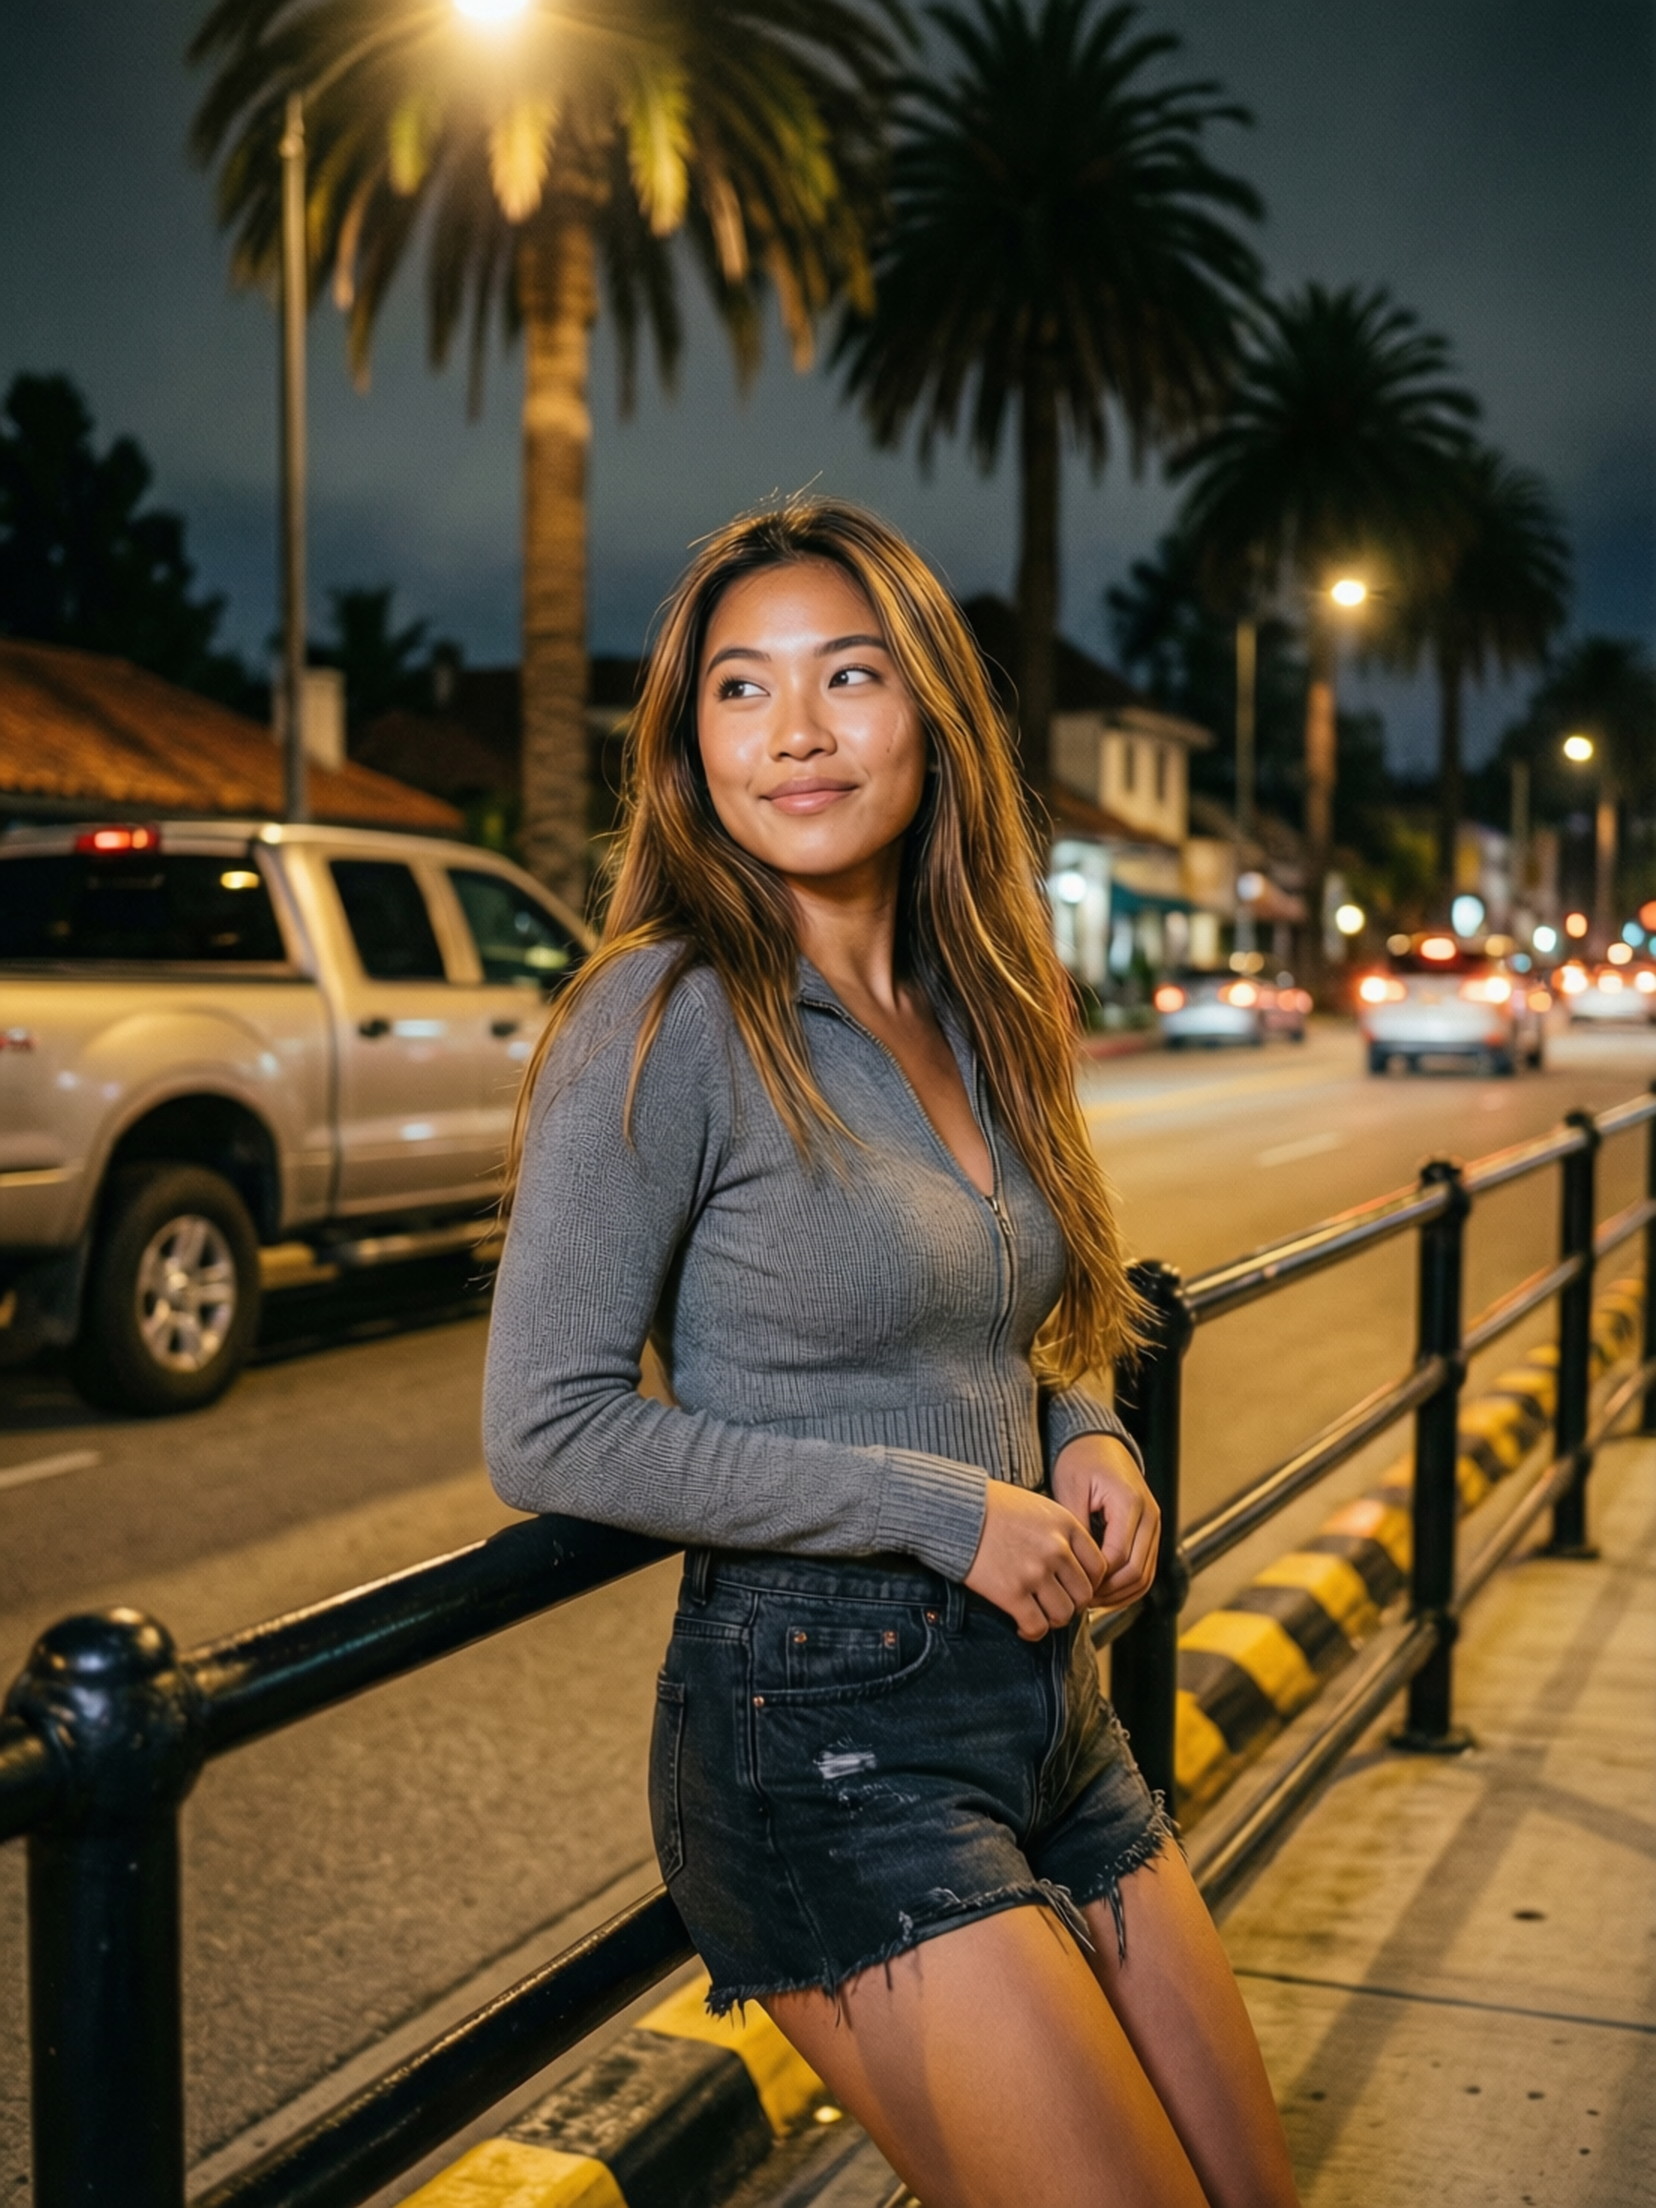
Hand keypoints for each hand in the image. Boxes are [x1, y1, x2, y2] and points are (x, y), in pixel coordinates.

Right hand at [964, 1481, 1104, 1640]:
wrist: (955, 1510)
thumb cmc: (991, 1506)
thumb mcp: (1037, 1507)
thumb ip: (1059, 1532)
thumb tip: (1071, 1563)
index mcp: (1066, 1525)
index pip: (1099, 1566)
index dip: (1090, 1583)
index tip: (1074, 1588)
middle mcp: (1056, 1549)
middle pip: (1084, 1595)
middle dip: (1072, 1605)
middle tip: (1056, 1605)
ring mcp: (1034, 1572)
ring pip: (1064, 1614)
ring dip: (1053, 1621)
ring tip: (1039, 1616)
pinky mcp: (1011, 1592)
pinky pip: (1036, 1626)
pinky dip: (1031, 1632)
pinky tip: (1022, 1627)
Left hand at [1051, 1434, 1159, 1610]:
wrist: (1097, 1442)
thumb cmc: (1080, 1460)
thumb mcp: (1070, 1489)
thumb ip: (1077, 1528)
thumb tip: (1078, 1567)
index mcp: (1130, 1503)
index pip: (1118, 1556)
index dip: (1096, 1577)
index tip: (1073, 1584)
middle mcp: (1149, 1515)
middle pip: (1136, 1571)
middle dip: (1108, 1591)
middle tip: (1080, 1600)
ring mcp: (1154, 1524)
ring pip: (1146, 1575)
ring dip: (1121, 1593)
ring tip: (1092, 1601)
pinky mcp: (1151, 1531)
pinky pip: (1146, 1568)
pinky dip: (1129, 1585)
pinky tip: (1106, 1593)